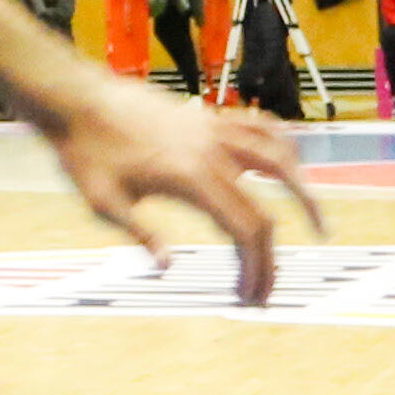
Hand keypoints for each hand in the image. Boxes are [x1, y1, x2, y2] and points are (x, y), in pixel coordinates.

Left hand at [43, 75, 317, 304]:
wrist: (76, 97)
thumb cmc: (83, 150)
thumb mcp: (102, 201)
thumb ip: (139, 234)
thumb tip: (168, 268)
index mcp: (190, 179)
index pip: (243, 231)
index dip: (255, 269)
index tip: (248, 298)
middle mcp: (213, 153)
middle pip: (262, 212)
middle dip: (269, 257)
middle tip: (265, 290)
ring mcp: (214, 130)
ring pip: (279, 161)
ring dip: (304, 193)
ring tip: (318, 223)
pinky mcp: (208, 117)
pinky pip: (260, 127)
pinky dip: (282, 146)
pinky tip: (289, 165)